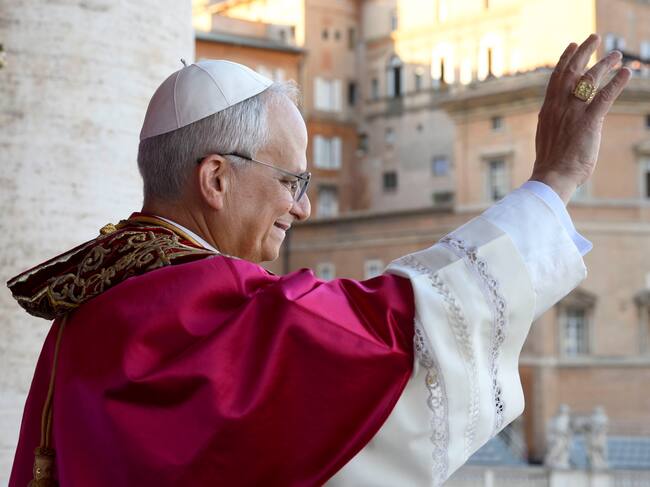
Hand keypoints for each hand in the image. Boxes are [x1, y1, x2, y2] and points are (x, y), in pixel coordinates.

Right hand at [530, 34, 631, 203]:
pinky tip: (627, 73)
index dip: (565, 59)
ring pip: (590, 80)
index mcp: (548, 109)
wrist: (552, 176)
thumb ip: (554, 121)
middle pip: (572, 71)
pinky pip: (605, 97)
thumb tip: (557, 117)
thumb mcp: (547, 136)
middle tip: (594, 39)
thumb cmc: (551, 163)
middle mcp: (559, 106)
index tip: (572, 46)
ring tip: (617, 55)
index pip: (556, 77)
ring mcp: (573, 113)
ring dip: (605, 64)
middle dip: (584, 52)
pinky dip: (617, 83)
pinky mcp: (589, 122)